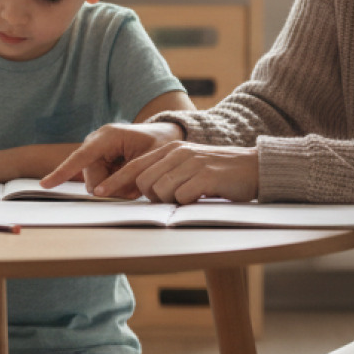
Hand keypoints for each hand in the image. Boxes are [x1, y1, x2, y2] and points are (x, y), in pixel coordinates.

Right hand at [40, 122, 182, 194]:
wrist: (163, 135)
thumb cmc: (159, 144)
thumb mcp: (148, 160)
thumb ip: (126, 176)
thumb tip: (99, 193)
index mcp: (108, 136)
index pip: (81, 157)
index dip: (63, 172)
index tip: (45, 185)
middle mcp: (96, 141)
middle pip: (91, 179)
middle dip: (110, 189)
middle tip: (134, 188)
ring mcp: (95, 151)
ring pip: (94, 184)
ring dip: (114, 188)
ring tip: (133, 180)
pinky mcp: (97, 160)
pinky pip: (99, 182)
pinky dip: (114, 185)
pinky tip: (127, 178)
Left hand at [101, 141, 258, 202]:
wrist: (255, 168)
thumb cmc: (220, 174)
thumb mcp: (189, 166)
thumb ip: (167, 174)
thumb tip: (142, 191)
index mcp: (171, 149)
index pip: (134, 167)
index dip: (114, 181)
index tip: (97, 192)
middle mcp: (178, 153)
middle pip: (144, 183)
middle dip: (152, 197)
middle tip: (174, 199)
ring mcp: (192, 163)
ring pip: (161, 191)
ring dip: (172, 202)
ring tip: (192, 196)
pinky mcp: (205, 176)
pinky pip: (182, 197)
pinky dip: (188, 203)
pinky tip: (202, 197)